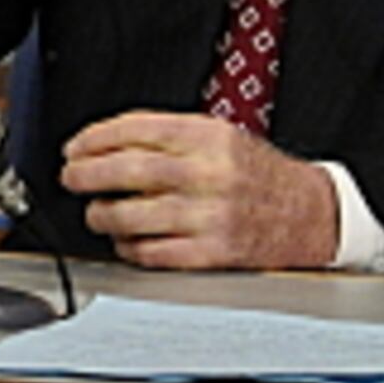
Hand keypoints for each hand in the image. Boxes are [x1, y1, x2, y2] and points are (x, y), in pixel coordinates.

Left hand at [60, 111, 342, 270]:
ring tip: (96, 213)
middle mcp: (209, 174)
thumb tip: (107, 144)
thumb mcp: (222, 137)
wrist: (312, 215)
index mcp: (209, 137)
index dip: (95, 138)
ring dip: (102, 215)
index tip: (75, 147)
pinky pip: (153, 253)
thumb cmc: (259, 177)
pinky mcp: (213, 254)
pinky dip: (129, 248)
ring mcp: (210, 216)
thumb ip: (170, 136)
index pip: (136, 129)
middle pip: (128, 170)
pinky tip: (125, 241)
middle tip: (72, 177)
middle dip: (87, 174)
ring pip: (133, 215)